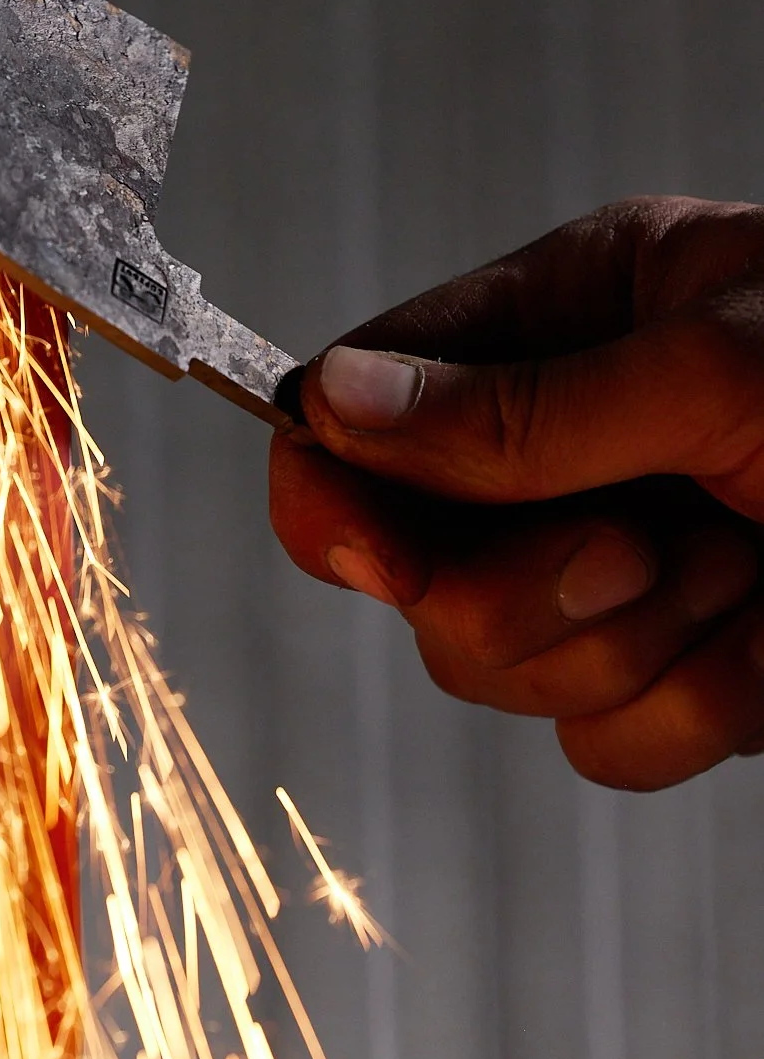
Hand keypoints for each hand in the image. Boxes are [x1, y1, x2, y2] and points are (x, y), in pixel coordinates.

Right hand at [269, 197, 763, 789]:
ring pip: (497, 670)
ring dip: (633, 643)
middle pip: (413, 566)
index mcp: (571, 314)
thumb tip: (336, 406)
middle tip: (643, 550)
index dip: (337, 485)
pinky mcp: (686, 673)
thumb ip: (524, 409)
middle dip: (528, 586)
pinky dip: (697, 707)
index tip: (371, 552)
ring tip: (745, 571)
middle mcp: (574, 442)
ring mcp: (624, 563)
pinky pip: (602, 744)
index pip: (364, 399)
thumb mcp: (724, 372)